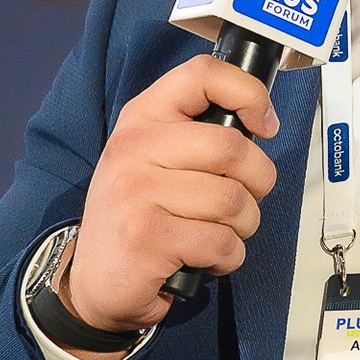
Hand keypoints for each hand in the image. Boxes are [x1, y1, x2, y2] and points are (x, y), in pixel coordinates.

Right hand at [65, 56, 278, 359]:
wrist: (95, 283)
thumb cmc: (139, 217)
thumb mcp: (154, 160)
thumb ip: (197, 134)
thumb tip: (262, 121)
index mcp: (142, 118)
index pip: (203, 75)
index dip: (249, 93)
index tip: (264, 125)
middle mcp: (134, 147)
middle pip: (232, 148)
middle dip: (258, 182)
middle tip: (245, 200)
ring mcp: (136, 192)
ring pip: (233, 200)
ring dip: (243, 226)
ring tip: (219, 234)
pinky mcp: (147, 237)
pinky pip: (221, 242)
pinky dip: (228, 257)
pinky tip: (206, 260)